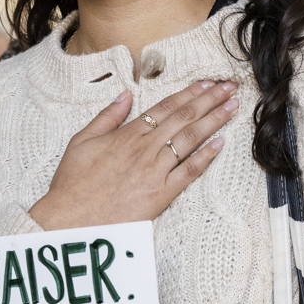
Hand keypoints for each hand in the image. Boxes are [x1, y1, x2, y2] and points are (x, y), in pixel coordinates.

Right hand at [29, 81, 237, 230]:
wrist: (71, 220)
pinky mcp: (161, 194)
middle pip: (184, 117)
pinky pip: (189, 172)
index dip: (189, 93)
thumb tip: (125, 95)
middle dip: (209, 100)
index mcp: (127, 134)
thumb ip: (106, 117)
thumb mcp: (81, 141)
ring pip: (190, 139)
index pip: (166, 107)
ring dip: (214, 120)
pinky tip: (221, 143)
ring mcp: (155, 170)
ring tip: (232, 106)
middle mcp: (145, 148)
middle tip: (229, 87)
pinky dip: (206, 157)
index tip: (206, 83)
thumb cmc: (73, 184)